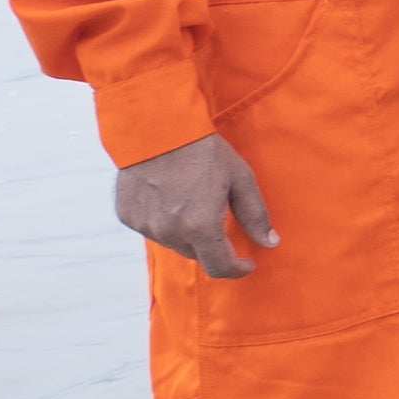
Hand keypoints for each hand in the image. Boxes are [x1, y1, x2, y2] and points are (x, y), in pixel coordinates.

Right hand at [112, 133, 276, 281]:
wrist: (156, 129)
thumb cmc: (204, 152)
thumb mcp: (240, 180)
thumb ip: (255, 216)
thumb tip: (270, 243)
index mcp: (200, 227)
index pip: (219, 267)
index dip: (236, 269)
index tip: (246, 263)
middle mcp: (169, 232)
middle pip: (196, 255)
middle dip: (213, 246)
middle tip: (220, 220)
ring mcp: (145, 225)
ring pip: (173, 242)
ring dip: (187, 233)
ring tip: (192, 200)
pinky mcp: (127, 215)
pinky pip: (151, 228)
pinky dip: (164, 221)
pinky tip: (169, 196)